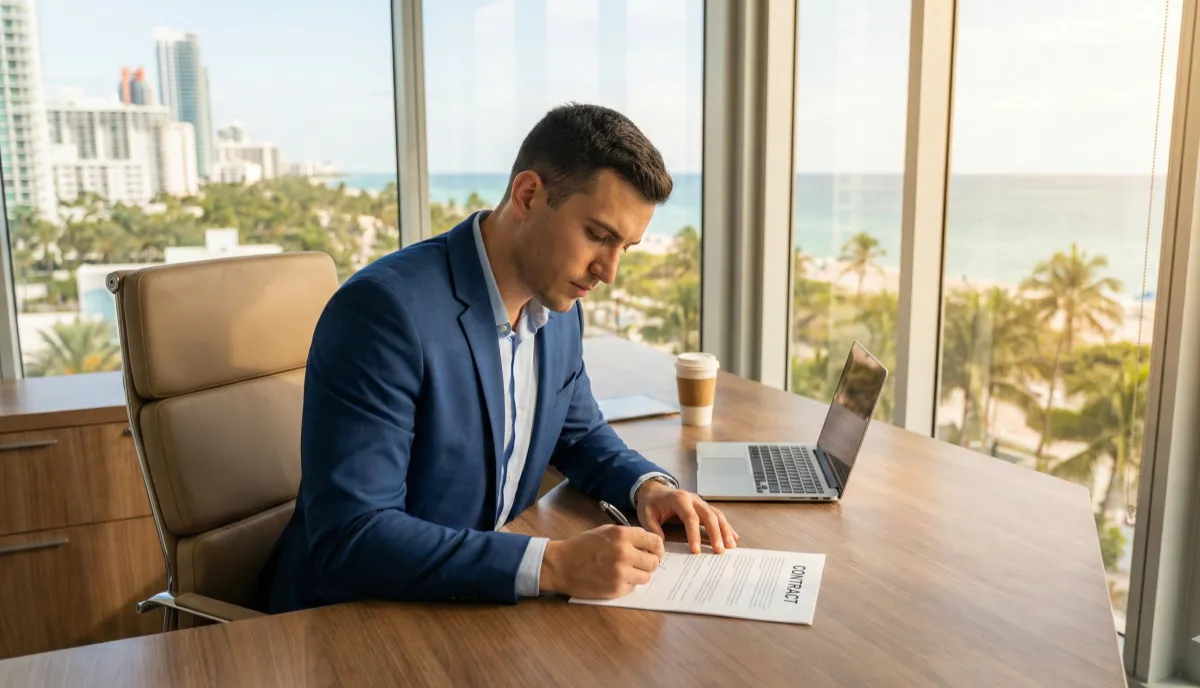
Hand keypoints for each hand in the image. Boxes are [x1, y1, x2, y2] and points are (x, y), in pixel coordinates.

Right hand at [539, 524, 664, 597]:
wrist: (561, 564)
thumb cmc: (582, 546)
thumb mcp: (606, 531)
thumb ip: (628, 536)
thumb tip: (648, 544)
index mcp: (622, 535)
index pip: (655, 541)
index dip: (657, 548)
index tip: (654, 552)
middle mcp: (624, 553)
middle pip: (654, 561)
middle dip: (649, 562)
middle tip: (640, 563)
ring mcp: (621, 573)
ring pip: (646, 577)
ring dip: (639, 575)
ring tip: (626, 571)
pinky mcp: (616, 589)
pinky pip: (633, 588)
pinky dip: (627, 584)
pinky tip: (615, 579)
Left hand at [635, 480, 738, 553]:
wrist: (654, 489)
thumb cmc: (651, 503)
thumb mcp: (645, 514)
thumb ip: (652, 529)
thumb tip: (661, 546)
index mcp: (679, 500)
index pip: (690, 518)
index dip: (694, 534)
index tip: (695, 551)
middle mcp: (693, 499)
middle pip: (709, 515)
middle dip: (716, 533)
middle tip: (719, 551)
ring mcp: (700, 503)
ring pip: (717, 515)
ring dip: (725, 530)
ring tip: (730, 546)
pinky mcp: (704, 507)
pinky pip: (718, 516)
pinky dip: (727, 527)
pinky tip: (734, 538)